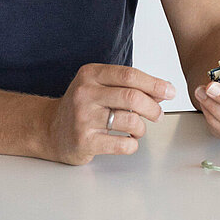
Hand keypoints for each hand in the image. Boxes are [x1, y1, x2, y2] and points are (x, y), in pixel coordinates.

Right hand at [44, 63, 175, 164]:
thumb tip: (162, 90)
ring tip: (138, 129)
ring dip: (141, 128)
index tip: (170, 92)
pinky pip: (121, 144)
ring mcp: (83, 118)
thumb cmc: (82, 107)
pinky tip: (127, 141)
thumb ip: (128, 86)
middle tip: (158, 115)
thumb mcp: (100, 87)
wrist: (49, 130)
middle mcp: (84, 94)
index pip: (129, 75)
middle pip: (132, 97)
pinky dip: (132, 145)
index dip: (154, 84)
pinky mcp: (84, 141)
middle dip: (153, 107)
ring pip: (130, 121)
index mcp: (90, 74)